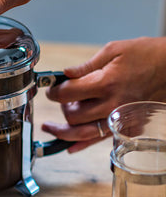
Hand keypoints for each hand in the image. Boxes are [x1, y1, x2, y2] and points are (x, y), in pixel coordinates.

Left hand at [42, 37, 165, 152]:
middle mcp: (111, 104)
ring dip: (63, 131)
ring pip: (83, 133)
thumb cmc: (147, 55)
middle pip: (72, 116)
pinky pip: (101, 140)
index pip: (67, 93)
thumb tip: (65, 73)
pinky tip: (70, 146)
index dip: (53, 91)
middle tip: (62, 99)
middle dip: (61, 107)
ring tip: (50, 128)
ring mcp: (120, 118)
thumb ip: (86, 65)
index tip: (51, 88)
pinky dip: (83, 144)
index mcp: (105, 83)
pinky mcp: (128, 126)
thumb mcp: (114, 50)